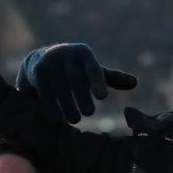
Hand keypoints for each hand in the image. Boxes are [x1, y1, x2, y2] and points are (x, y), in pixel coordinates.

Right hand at [16, 43, 137, 123]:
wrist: (40, 60)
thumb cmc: (74, 69)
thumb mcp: (92, 71)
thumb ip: (111, 78)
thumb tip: (135, 83)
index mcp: (83, 53)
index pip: (92, 68)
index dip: (97, 82)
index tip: (103, 97)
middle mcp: (66, 53)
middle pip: (75, 79)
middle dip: (82, 97)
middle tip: (89, 113)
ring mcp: (50, 61)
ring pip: (59, 87)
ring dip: (67, 105)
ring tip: (75, 119)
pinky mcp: (37, 71)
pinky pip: (44, 90)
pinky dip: (51, 105)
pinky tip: (58, 117)